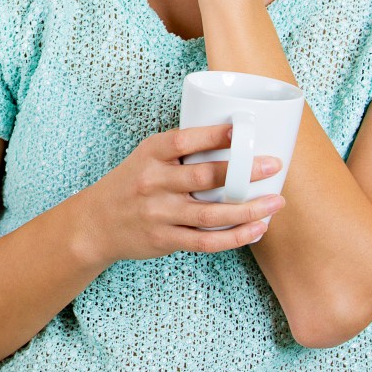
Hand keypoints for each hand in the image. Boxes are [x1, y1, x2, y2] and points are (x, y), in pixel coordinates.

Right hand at [83, 123, 285, 262]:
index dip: (215, 135)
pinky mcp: (164, 239)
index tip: (244, 130)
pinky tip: (256, 229)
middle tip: (274, 165)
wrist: (96, 223)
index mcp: (151, 153)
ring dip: (248, 209)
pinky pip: (205, 241)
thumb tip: (233, 141)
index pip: (185, 141)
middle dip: (244, 172)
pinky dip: (235, 237)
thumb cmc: (132, 183)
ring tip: (275, 202)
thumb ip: (181, 150)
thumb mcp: (147, 156)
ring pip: (211, 213)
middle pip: (204, 176)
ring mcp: (159, 213)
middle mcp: (154, 182)